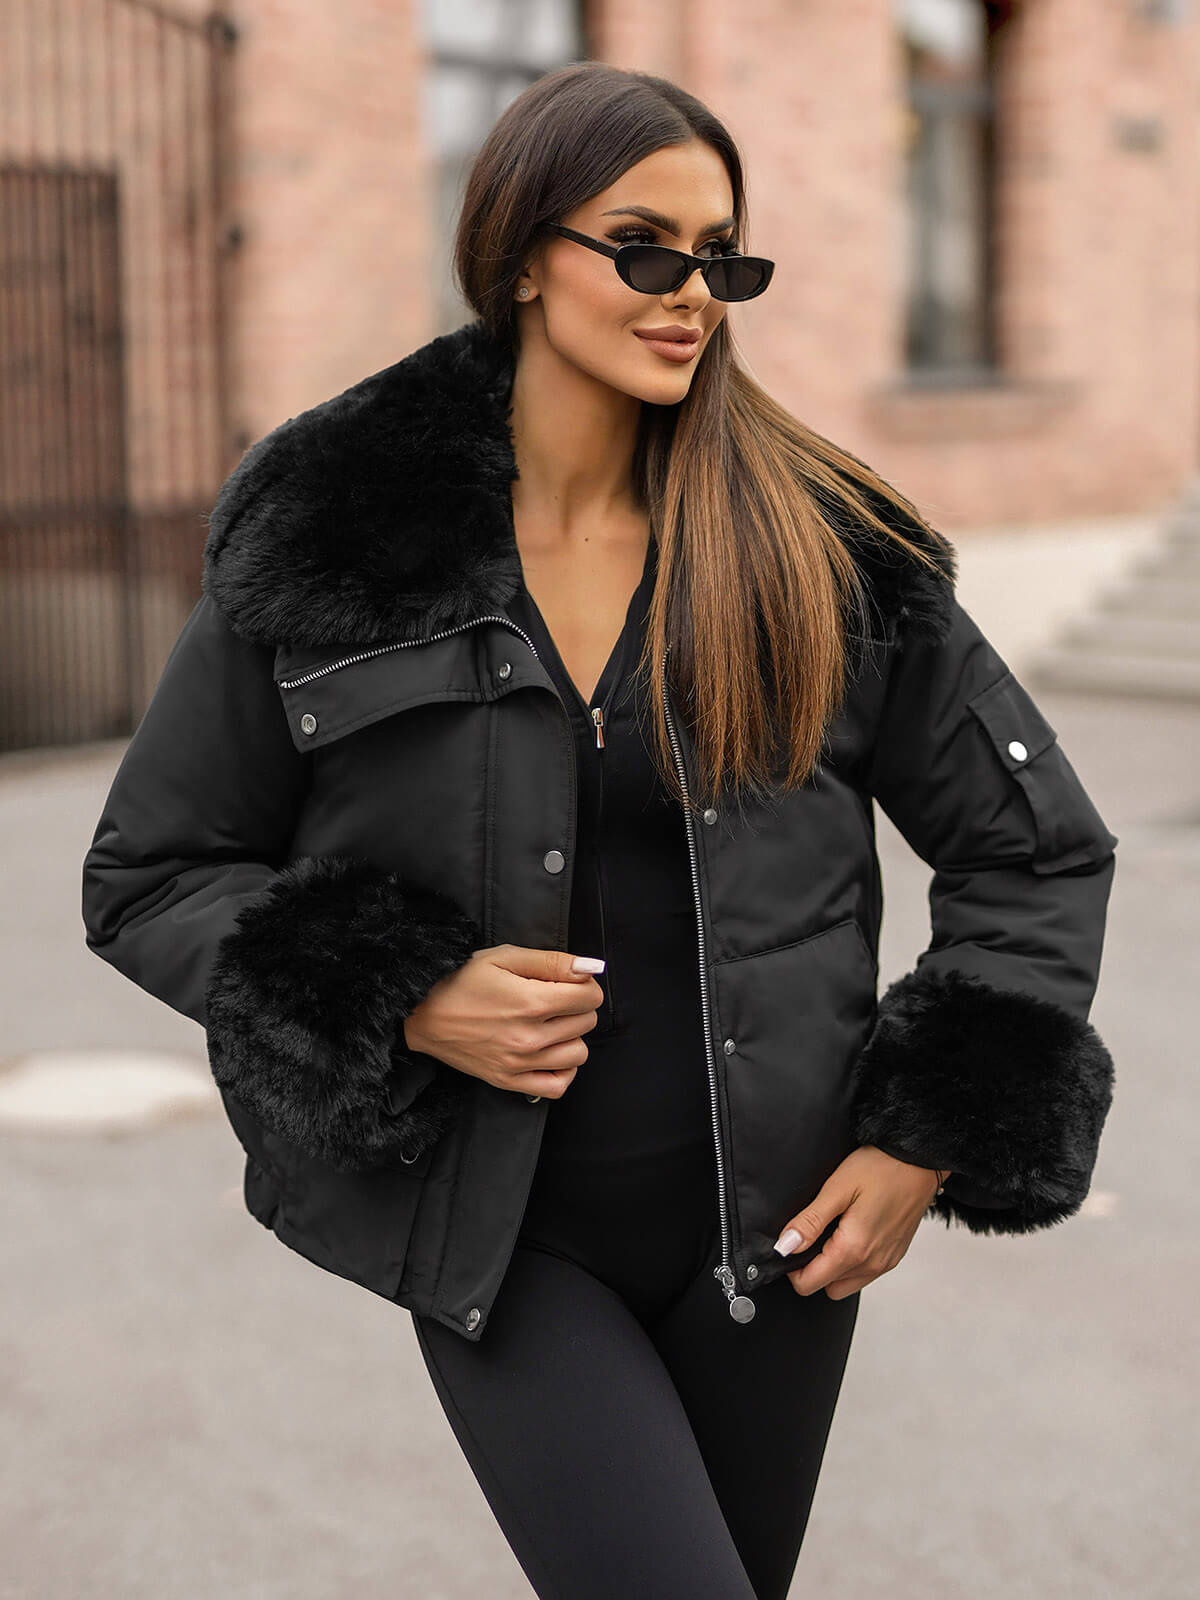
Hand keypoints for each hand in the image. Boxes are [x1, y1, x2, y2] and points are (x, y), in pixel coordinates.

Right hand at [402, 944, 603, 1098]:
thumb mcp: (503, 957)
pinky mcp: (509, 1081)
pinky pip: (557, 1085)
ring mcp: (520, 1064)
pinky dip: (563, 1070)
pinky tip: (551, 1053)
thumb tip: (592, 969)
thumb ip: (552, 961)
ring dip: (571, 1036)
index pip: (590, 997)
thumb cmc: (461, 981)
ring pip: (578, 1054)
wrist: (422, 1015)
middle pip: (586, 1022)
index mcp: (531, 1002)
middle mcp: (529, 1037)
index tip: (567, 982)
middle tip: (552, 998)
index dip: (583, 985)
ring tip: (551, 1024)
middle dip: (577, 1006)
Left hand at [772, 1145, 941, 1300]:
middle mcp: (872, 1264)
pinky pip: (866, 1273)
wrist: (920, 1160)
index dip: (792, 1267)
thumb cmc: (881, 1168)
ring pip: (847, 1284)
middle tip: (810, 1235)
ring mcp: (886, 1262)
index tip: (792, 1242)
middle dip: (812, 1269)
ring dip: (833, 1268)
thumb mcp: (837, 1189)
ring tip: (831, 1232)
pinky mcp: (895, 1255)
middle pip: (827, 1288)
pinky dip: (852, 1262)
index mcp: (854, 1250)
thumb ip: (809, 1221)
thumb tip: (785, 1246)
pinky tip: (850, 1232)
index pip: (809, 1284)